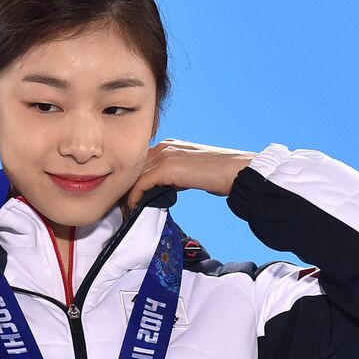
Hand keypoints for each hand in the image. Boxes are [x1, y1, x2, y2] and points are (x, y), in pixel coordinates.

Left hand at [124, 139, 256, 211]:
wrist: (237, 172)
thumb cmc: (218, 175)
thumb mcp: (189, 173)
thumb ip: (172, 177)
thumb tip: (159, 190)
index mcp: (168, 146)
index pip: (139, 162)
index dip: (131, 181)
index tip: (127, 199)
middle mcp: (164, 147)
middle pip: (133, 168)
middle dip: (125, 188)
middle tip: (121, 208)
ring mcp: (165, 155)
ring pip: (133, 176)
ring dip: (127, 195)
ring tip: (125, 211)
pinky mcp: (167, 167)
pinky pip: (140, 184)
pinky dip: (134, 198)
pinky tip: (134, 208)